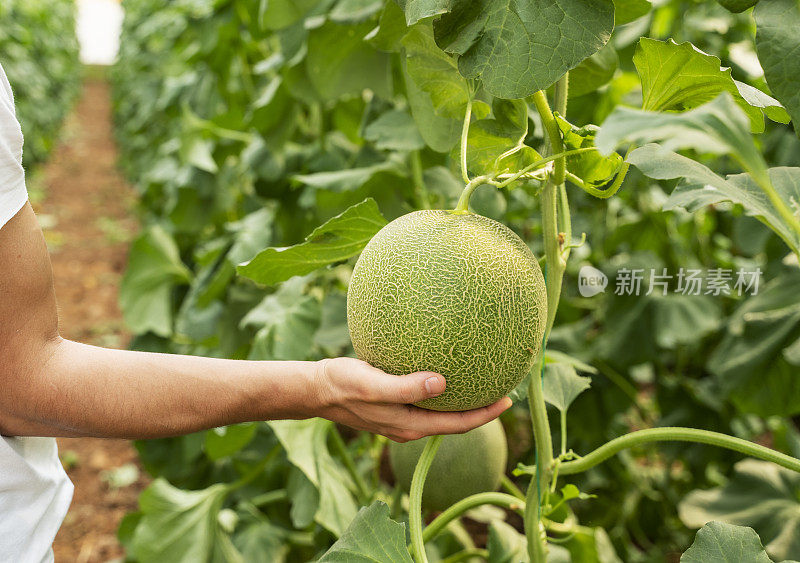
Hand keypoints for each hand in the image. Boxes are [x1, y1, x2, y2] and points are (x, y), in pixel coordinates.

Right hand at [311, 357, 511, 441]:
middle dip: (481, 407)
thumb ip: (405, 387)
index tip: (508, 400)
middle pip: (455, 420)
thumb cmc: (342, 385)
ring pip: (442, 410)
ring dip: (464, 397)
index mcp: (409, 425)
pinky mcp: (395, 402)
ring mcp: (402, 415)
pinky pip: (427, 397)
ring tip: (485, 377)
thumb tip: (442, 383)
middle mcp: (410, 424)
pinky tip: (448, 367)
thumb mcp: (372, 384)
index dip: (485, 415)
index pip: (457, 425)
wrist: (316, 388)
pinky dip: (444, 387)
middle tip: (505, 386)